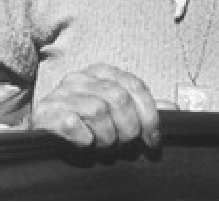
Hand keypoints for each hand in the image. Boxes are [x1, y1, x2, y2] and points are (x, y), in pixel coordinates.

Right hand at [31, 64, 160, 151]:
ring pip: (97, 111)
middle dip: (129, 128)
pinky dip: (85, 140)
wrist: (46, 131)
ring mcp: (61, 94)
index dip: (150, 116)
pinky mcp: (45, 113)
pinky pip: (72, 125)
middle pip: (118, 98)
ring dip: (107, 137)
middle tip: (127, 145)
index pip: (135, 86)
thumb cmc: (86, 122)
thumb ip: (143, 108)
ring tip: (105, 147)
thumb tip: (173, 108)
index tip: (153, 140)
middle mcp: (80, 77)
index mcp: (101, 72)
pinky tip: (86, 145)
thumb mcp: (116, 112)